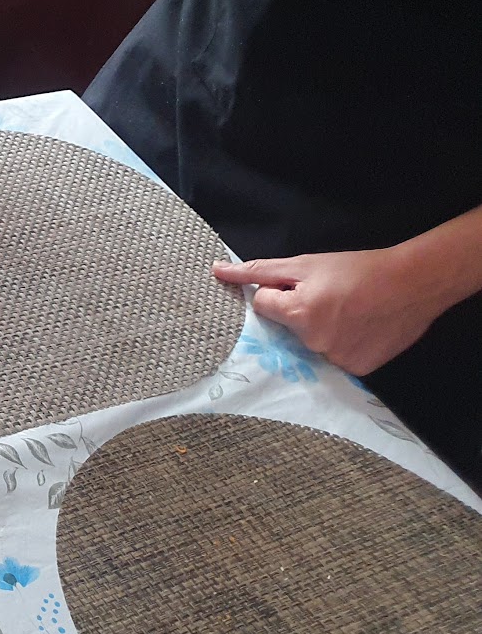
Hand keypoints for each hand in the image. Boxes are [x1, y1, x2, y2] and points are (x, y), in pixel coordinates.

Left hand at [212, 249, 445, 375]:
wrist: (416, 282)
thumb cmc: (359, 269)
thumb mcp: (306, 264)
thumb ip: (259, 271)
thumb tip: (217, 271)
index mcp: (298, 315)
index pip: (263, 307)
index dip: (280, 293)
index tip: (304, 286)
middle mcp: (314, 343)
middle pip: (287, 329)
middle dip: (301, 313)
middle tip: (332, 298)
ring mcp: (337, 360)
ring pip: (312, 345)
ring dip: (323, 331)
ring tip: (350, 313)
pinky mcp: (358, 370)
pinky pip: (337, 358)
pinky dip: (344, 345)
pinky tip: (361, 329)